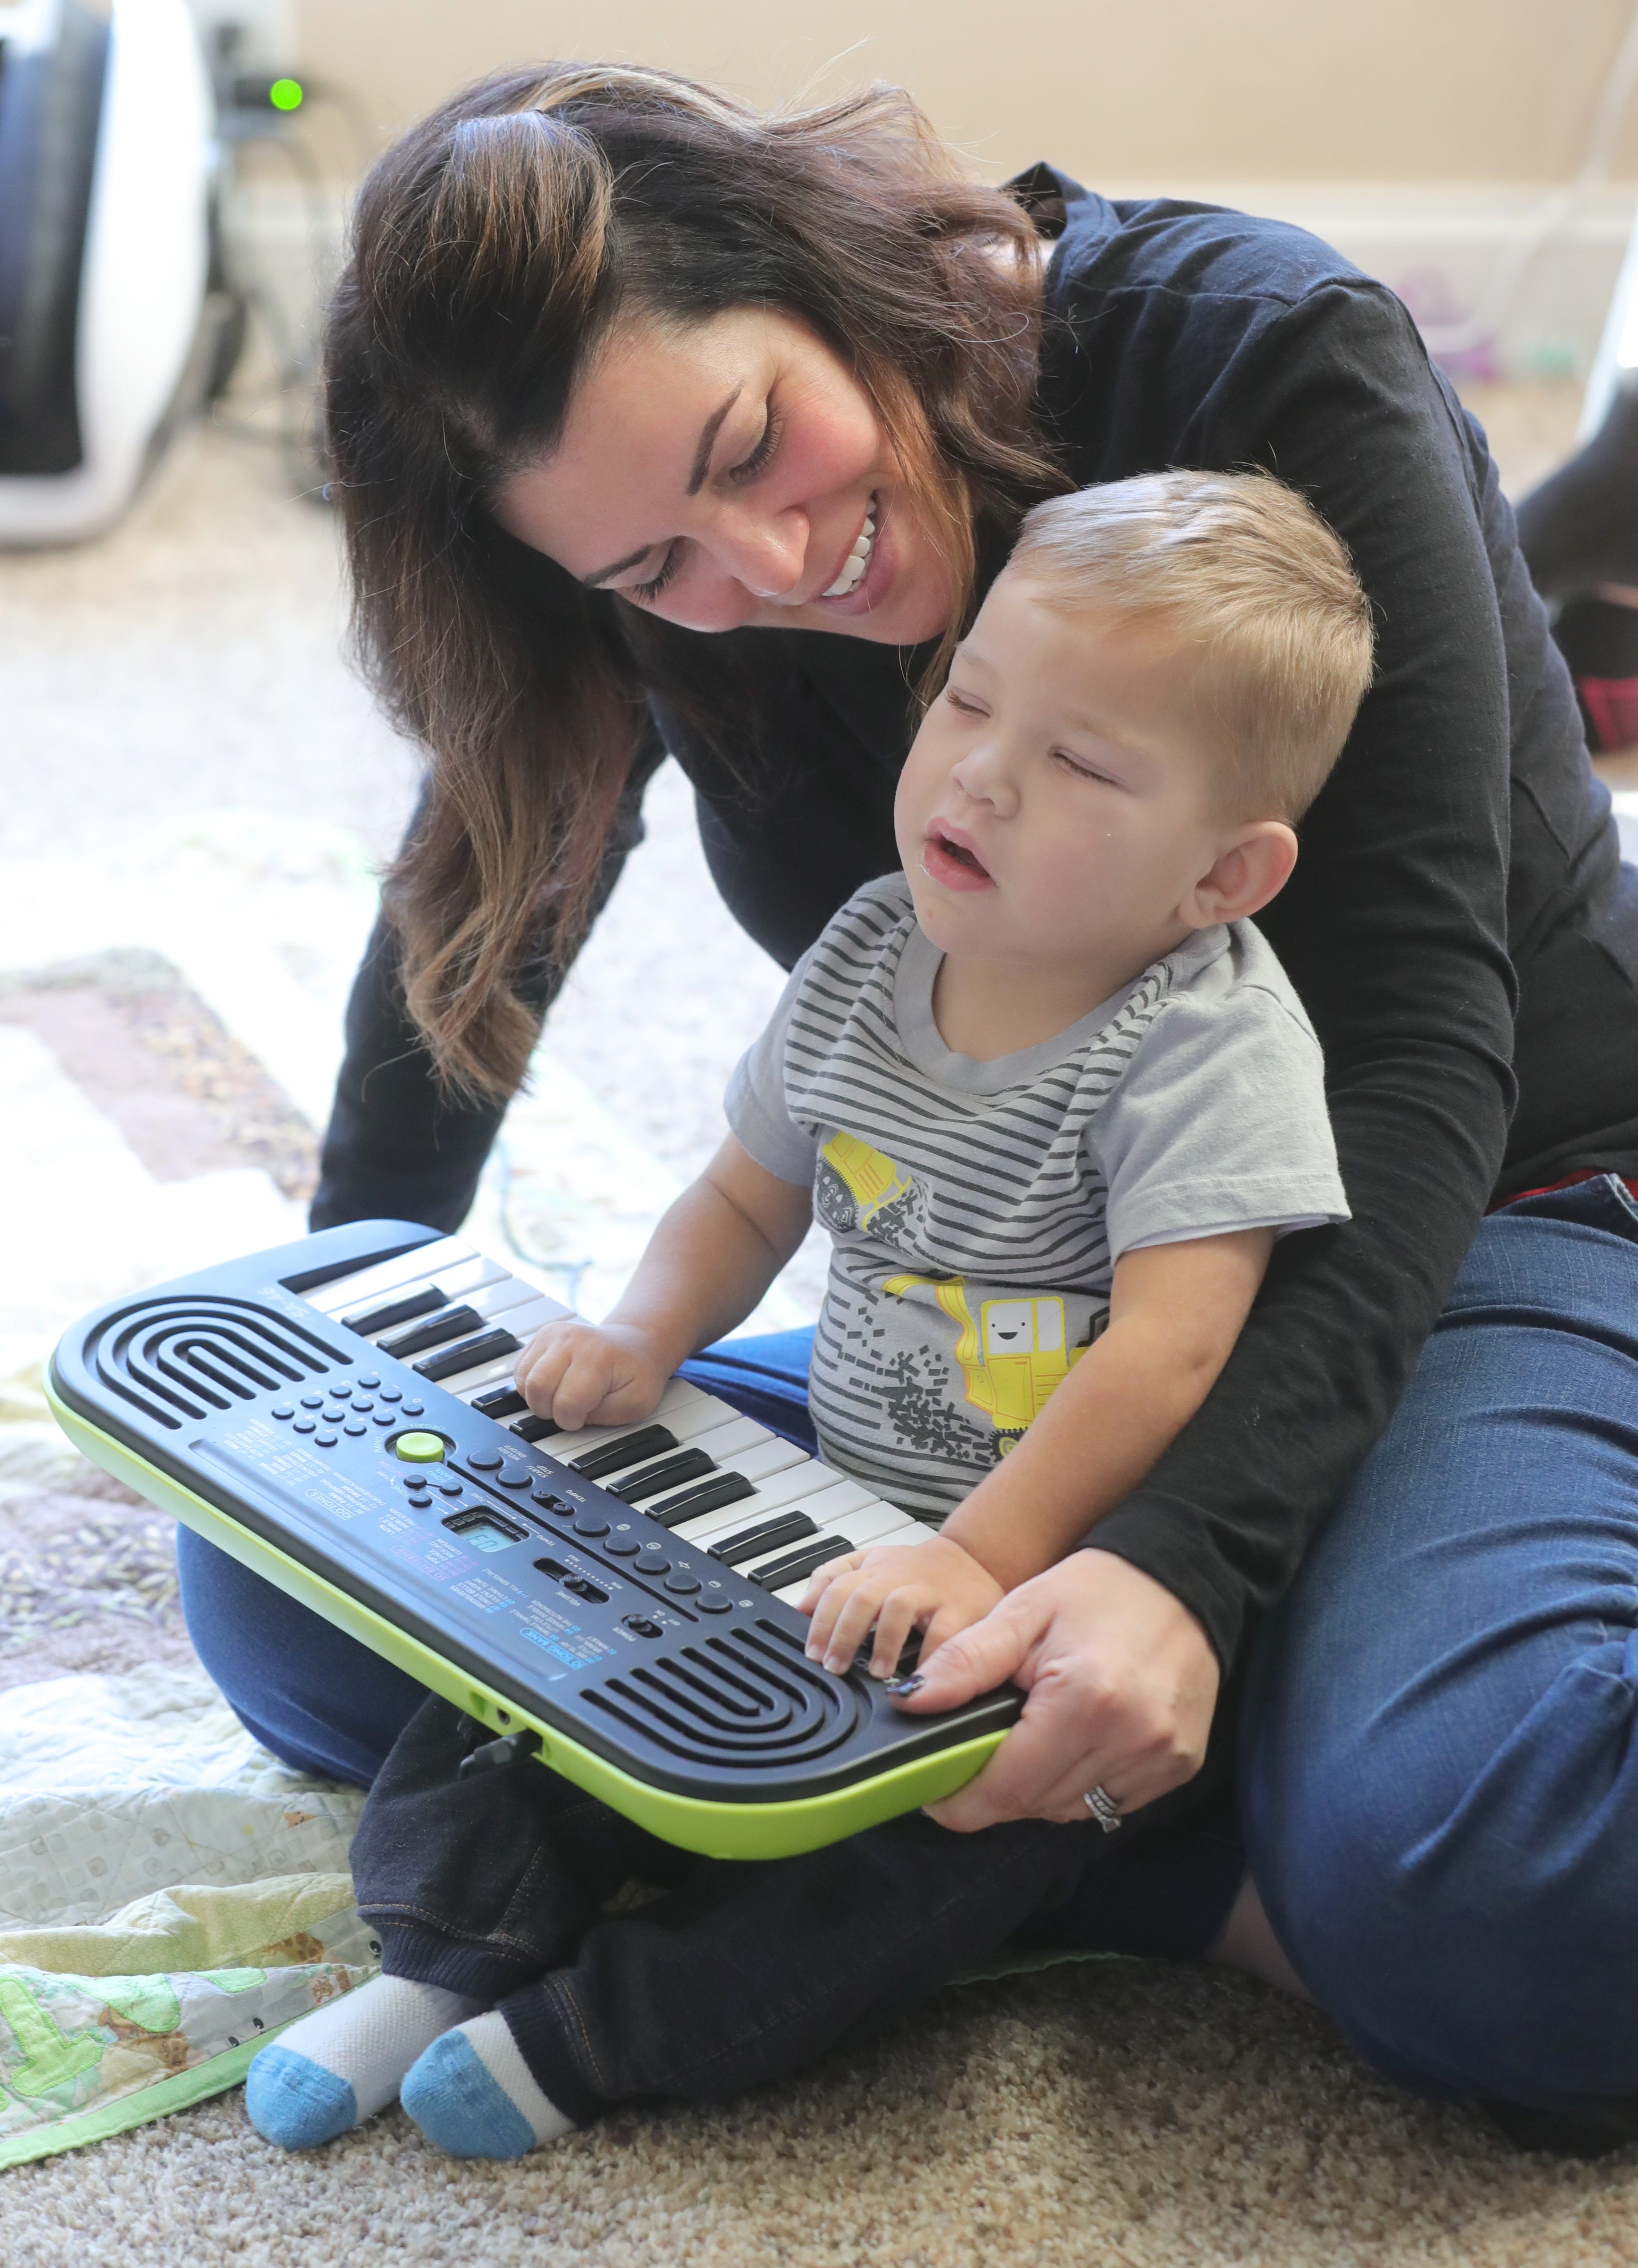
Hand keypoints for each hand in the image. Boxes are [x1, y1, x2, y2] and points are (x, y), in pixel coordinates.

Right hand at [513, 1320, 670, 1431]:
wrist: (634, 1344)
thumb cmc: (637, 1374)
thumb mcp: (635, 1403)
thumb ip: (603, 1415)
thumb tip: (572, 1416)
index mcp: (596, 1356)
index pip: (566, 1401)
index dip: (572, 1420)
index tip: (585, 1416)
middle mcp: (571, 1339)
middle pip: (537, 1387)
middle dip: (550, 1410)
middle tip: (570, 1409)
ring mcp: (552, 1335)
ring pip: (523, 1380)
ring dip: (538, 1399)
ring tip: (562, 1397)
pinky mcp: (540, 1336)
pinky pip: (519, 1371)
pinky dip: (531, 1387)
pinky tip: (553, 1386)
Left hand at [799, 1536, 1003, 1678]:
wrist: (974, 1559)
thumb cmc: (917, 1569)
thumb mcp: (870, 1563)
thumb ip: (833, 1578)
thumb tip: (801, 1607)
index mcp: (873, 1570)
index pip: (837, 1588)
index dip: (821, 1621)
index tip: (813, 1653)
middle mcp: (898, 1577)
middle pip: (862, 1597)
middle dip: (844, 1633)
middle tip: (835, 1667)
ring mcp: (929, 1591)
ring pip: (899, 1606)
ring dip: (883, 1641)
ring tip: (877, 1672)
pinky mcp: (960, 1608)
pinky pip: (943, 1631)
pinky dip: (929, 1655)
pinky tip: (918, 1677)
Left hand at [890, 1549, 1219, 1829]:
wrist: (1184, 1578)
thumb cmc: (1101, 1589)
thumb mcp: (1024, 1610)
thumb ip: (966, 1661)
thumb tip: (909, 1702)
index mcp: (1085, 1700)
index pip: (1006, 1788)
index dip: (960, 1800)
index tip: (934, 1791)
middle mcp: (1130, 1739)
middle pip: (1035, 1803)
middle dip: (996, 1785)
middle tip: (980, 1745)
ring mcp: (1161, 1758)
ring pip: (1071, 1809)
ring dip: (1039, 1786)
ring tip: (1031, 1734)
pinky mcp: (1180, 1766)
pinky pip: (1111, 1802)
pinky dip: (1082, 1783)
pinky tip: (1075, 1741)